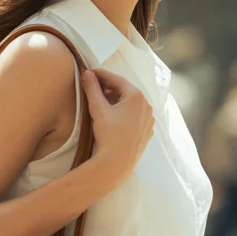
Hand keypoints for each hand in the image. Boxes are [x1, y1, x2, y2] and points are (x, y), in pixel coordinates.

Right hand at [81, 68, 154, 185]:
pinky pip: (136, 115)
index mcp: (137, 96)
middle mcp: (147, 105)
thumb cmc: (108, 135)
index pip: (116, 79)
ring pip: (131, 103)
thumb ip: (92, 88)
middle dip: (109, 87)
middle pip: (125, 90)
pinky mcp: (147, 130)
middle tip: (93, 86)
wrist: (117, 163)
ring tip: (102, 101)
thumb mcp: (98, 109)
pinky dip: (125, 112)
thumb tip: (87, 73)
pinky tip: (114, 116)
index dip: (101, 75)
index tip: (90, 72)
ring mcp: (149, 119)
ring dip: (117, 99)